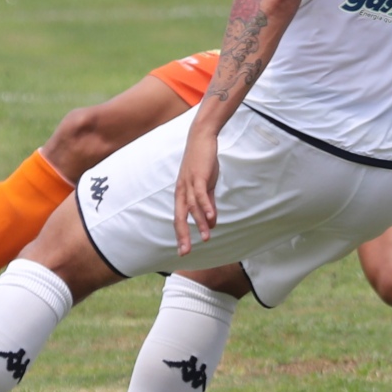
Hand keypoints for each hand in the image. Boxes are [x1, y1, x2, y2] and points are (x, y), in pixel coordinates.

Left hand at [173, 125, 219, 252]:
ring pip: (192, 208)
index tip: (183, 251)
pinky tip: (211, 218)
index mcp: (182, 194)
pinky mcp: (198, 176)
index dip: (181, 235)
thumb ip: (208, 204)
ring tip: (206, 238)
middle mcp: (181, 191)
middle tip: (185, 253)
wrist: (202, 138)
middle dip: (182, 236)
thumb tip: (211, 223)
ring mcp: (188, 183)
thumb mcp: (207, 186)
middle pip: (179, 217)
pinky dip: (206, 207)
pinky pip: (201, 194)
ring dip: (199, 224)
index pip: (179, 218)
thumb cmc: (203, 162)